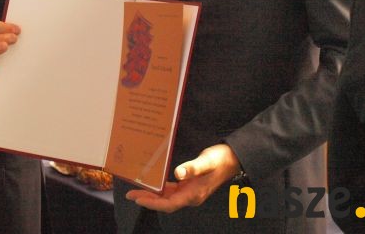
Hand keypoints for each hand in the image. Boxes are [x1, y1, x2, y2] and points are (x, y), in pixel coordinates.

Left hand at [125, 144, 240, 212]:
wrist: (233, 159)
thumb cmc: (219, 160)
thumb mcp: (206, 161)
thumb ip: (192, 168)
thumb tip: (178, 174)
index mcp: (194, 194)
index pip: (169, 204)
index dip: (153, 203)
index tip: (139, 199)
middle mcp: (191, 197)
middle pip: (165, 203)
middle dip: (148, 200)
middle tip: (131, 194)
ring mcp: (190, 192)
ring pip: (167, 198)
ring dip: (153, 195)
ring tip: (137, 190)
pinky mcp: (190, 186)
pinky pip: (172, 191)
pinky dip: (161, 189)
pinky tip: (153, 184)